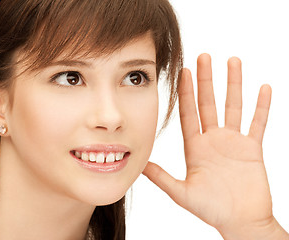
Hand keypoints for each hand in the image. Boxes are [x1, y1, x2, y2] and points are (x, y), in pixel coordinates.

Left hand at [143, 54, 286, 238]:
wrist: (239, 221)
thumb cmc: (211, 210)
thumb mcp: (181, 193)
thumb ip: (161, 177)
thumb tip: (139, 166)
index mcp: (195, 147)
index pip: (189, 113)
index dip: (186, 92)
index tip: (183, 71)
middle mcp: (213, 140)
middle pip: (208, 103)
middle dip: (206, 80)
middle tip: (203, 56)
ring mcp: (233, 142)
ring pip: (233, 106)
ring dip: (233, 84)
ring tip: (232, 61)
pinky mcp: (252, 148)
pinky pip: (259, 123)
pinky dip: (262, 106)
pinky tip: (264, 88)